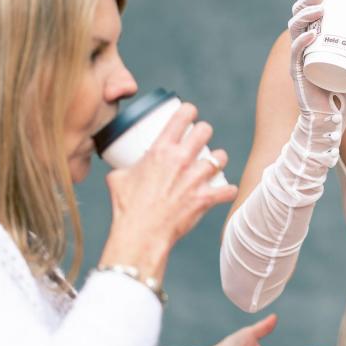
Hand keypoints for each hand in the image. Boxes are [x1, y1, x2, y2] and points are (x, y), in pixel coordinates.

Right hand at [101, 102, 237, 278]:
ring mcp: (195, 178)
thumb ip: (122, 168)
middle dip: (203, 132)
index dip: (188, 111)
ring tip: (215, 162)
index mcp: (160, 150)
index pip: (182, 116)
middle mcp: (181, 159)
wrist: (140, 234)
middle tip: (201, 138)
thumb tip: (120, 167)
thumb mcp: (118, 179)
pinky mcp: (205, 198)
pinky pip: (227, 190)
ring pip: (220, 157)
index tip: (189, 114)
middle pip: (204, 130)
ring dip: (218, 159)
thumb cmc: (127, 207)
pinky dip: (228, 190)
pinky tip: (227, 190)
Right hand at [288, 0, 345, 122]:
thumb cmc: (342, 97)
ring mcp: (300, 60)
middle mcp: (304, 47)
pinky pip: (297, 55)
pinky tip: (310, 36)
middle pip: (299, 15)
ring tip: (319, 8)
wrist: (330, 124)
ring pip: (295, 30)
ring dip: (305, 15)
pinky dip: (302, 44)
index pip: (309, 10)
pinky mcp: (299, 75)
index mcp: (315, 40)